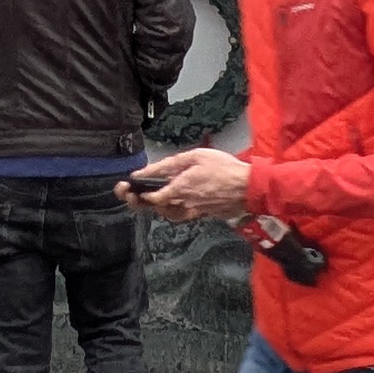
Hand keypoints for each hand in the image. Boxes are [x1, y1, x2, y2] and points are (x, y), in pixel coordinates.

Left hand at [126, 149, 253, 223]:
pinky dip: (167, 209)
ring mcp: (191, 212)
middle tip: (125, 192)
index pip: (151, 195)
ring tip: (141, 196)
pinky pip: (177, 215)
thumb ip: (171, 164)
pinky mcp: (199, 215)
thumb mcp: (196, 157)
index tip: (128, 184)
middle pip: (153, 207)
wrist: (248, 188)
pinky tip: (165, 201)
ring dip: (150, 206)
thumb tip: (149, 172)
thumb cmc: (223, 168)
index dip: (137, 191)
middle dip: (136, 201)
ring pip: (164, 213)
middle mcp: (182, 204)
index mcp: (180, 188)